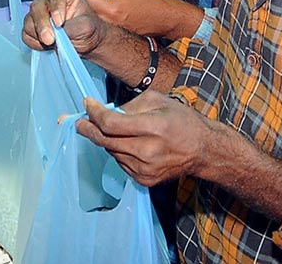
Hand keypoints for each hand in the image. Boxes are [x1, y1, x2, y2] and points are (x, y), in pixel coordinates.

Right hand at [23, 0, 107, 55]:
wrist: (84, 40)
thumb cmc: (87, 28)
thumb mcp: (87, 26)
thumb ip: (73, 27)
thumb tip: (57, 33)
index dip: (56, 6)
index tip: (59, 23)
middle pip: (37, 6)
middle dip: (43, 24)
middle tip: (50, 39)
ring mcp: (37, 11)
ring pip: (29, 20)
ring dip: (38, 34)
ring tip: (51, 44)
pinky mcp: (31, 26)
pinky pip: (26, 34)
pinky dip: (35, 42)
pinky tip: (47, 46)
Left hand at [76, 92, 211, 186]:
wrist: (204, 151)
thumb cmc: (181, 120)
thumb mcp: (157, 100)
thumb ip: (128, 105)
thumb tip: (104, 111)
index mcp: (153, 128)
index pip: (111, 123)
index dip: (94, 113)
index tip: (87, 103)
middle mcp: (148, 151)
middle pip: (105, 141)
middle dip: (88, 128)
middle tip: (77, 121)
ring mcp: (145, 169)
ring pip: (111, 152)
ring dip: (105, 139)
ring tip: (110, 129)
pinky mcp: (145, 180)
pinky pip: (120, 162)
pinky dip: (117, 151)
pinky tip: (127, 143)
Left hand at [81, 0, 188, 39]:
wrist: (164, 18)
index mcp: (112, 9)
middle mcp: (109, 22)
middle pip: (85, 9)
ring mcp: (110, 30)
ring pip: (91, 15)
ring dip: (91, 6)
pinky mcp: (113, 33)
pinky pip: (98, 21)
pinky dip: (99, 13)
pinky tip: (107, 7)